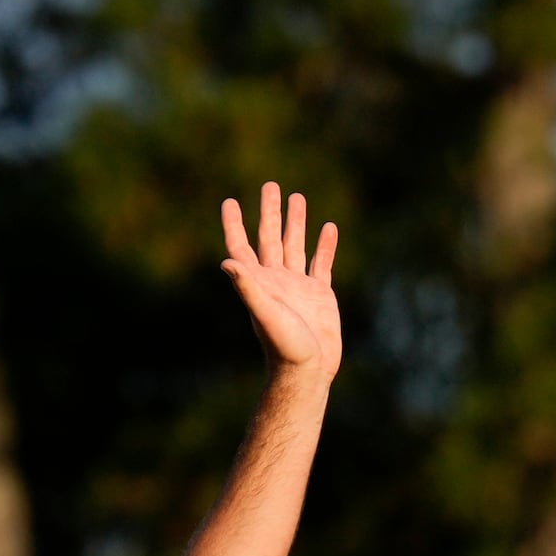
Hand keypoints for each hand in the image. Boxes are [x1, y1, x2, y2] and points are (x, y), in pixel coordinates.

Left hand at [218, 183, 340, 375]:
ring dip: (295, 222)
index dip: (234, 224)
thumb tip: (226, 262)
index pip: (242, 246)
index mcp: (259, 283)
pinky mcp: (320, 294)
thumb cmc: (284, 346)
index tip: (229, 201)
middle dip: (269, 212)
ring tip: (297, 197)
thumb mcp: (265, 314)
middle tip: (270, 185)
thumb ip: (248, 287)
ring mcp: (298, 286)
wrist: (308, 371)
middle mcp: (276, 280)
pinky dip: (324, 245)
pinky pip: (321, 263)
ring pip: (295, 245)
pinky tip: (328, 227)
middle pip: (270, 238)